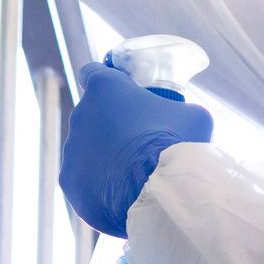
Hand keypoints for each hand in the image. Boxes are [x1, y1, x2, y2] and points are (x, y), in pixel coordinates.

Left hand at [59, 63, 213, 238]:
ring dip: (105, 155)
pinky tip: (122, 191)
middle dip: (111, 123)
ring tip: (134, 172)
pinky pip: (84, 178)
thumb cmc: (177, 144)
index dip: (109, 82)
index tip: (124, 94)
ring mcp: (71, 150)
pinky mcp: (70, 181)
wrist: (161, 191)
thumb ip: (179, 109)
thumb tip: (184, 118)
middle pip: (92, 114)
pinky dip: (100, 184)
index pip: (92, 72)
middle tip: (139, 139)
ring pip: (87, 148)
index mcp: (103, 87)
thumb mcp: (193, 115)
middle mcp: (80, 114)